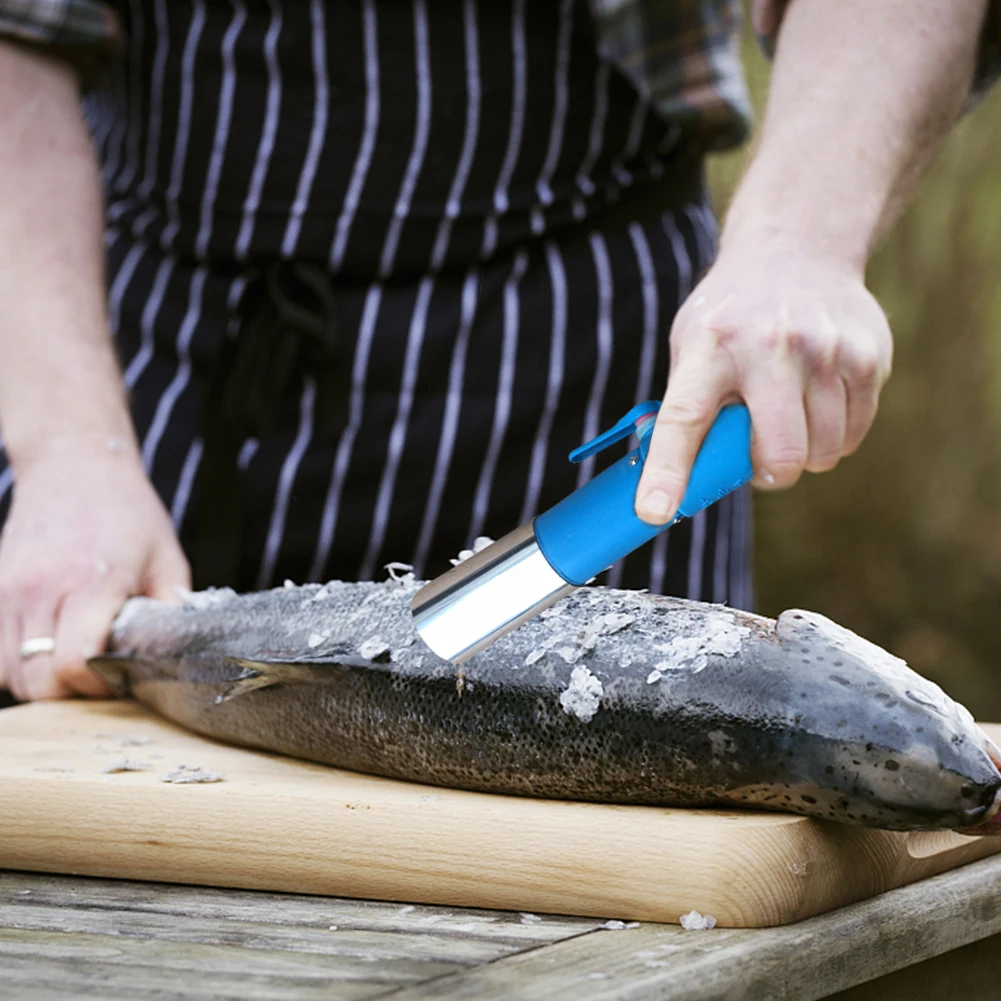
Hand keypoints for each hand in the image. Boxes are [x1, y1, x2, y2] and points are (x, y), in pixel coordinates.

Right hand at [0, 441, 189, 699]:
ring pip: (11, 673)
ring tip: (75, 660)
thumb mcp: (167, 559)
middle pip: (39, 680)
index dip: (98, 682)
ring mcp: (10, 590)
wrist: (73, 463)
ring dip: (43, 681)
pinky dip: (17, 665)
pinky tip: (47, 649)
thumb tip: (170, 662)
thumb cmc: (128, 513)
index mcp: (94, 581)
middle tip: (100, 673)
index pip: (75, 661)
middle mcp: (43, 588)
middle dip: (72, 691)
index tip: (119, 674)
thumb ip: (170, 613)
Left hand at [635, 237, 892, 523]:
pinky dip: (834, 434)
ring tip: (788, 414)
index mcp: (709, 348)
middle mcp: (770, 347)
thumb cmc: (730, 317)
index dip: (668, 472)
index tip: (652, 512)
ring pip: (823, 453)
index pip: (684, 419)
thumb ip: (683, 410)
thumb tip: (660, 486)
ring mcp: (825, 350)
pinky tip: (818, 399)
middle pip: (781, 454)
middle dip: (770, 473)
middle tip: (760, 456)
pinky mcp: (868, 356)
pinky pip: (853, 434)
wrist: (797, 248)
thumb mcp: (691, 347)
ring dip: (804, 453)